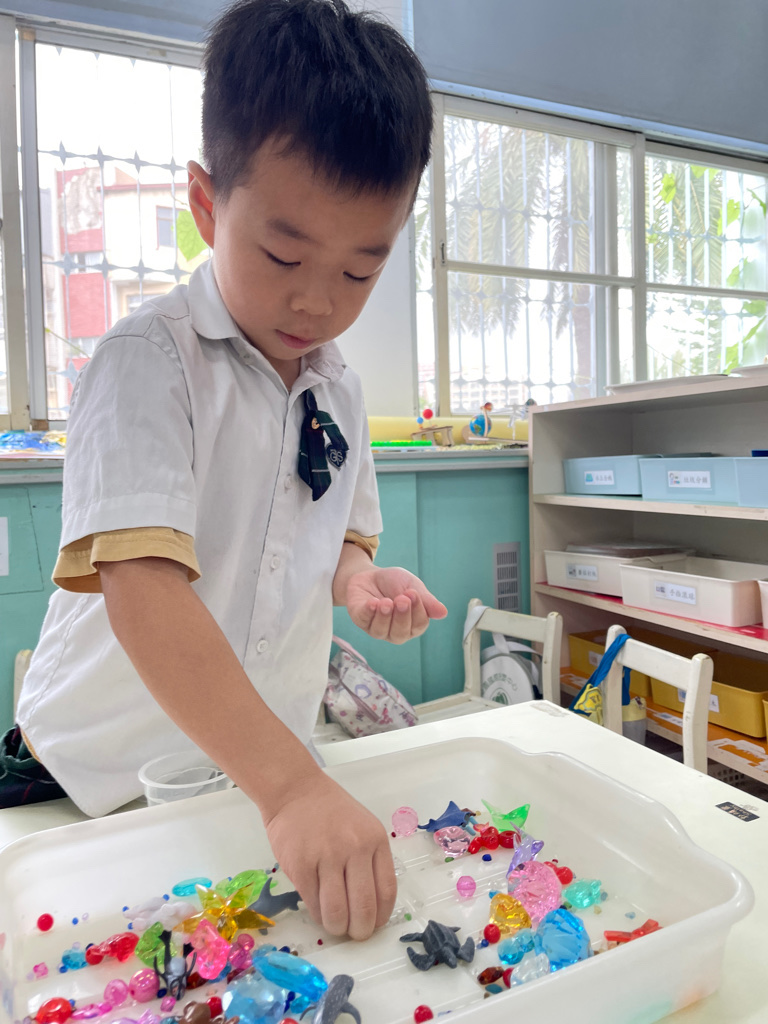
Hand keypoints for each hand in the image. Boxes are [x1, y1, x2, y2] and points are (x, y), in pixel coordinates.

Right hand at [263, 772, 396, 939]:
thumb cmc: (331, 811)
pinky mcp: (300, 865)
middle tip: (354, 934)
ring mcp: (326, 857)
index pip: (386, 891)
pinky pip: (313, 904)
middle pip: (363, 907)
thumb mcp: (363, 827)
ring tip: (336, 925)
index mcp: (375, 840)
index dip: (381, 917)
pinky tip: (319, 910)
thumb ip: (370, 860)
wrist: (295, 790)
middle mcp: (354, 848)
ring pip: (336, 911)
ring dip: (337, 927)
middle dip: (360, 930)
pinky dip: (318, 915)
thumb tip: (371, 907)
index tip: (374, 925)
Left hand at [345, 566, 446, 643]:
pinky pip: (364, 621)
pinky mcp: (360, 620)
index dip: (418, 610)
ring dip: (385, 616)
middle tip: (402, 598)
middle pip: (401, 633)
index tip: (413, 593)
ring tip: (386, 601)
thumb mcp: (412, 586)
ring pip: (382, 631)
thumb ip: (426, 600)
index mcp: (412, 624)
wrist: (369, 574)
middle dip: (402, 616)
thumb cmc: (394, 583)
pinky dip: (369, 612)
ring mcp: (376, 628)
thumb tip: (443, 613)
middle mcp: (395, 631)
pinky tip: (373, 602)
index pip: (419, 625)